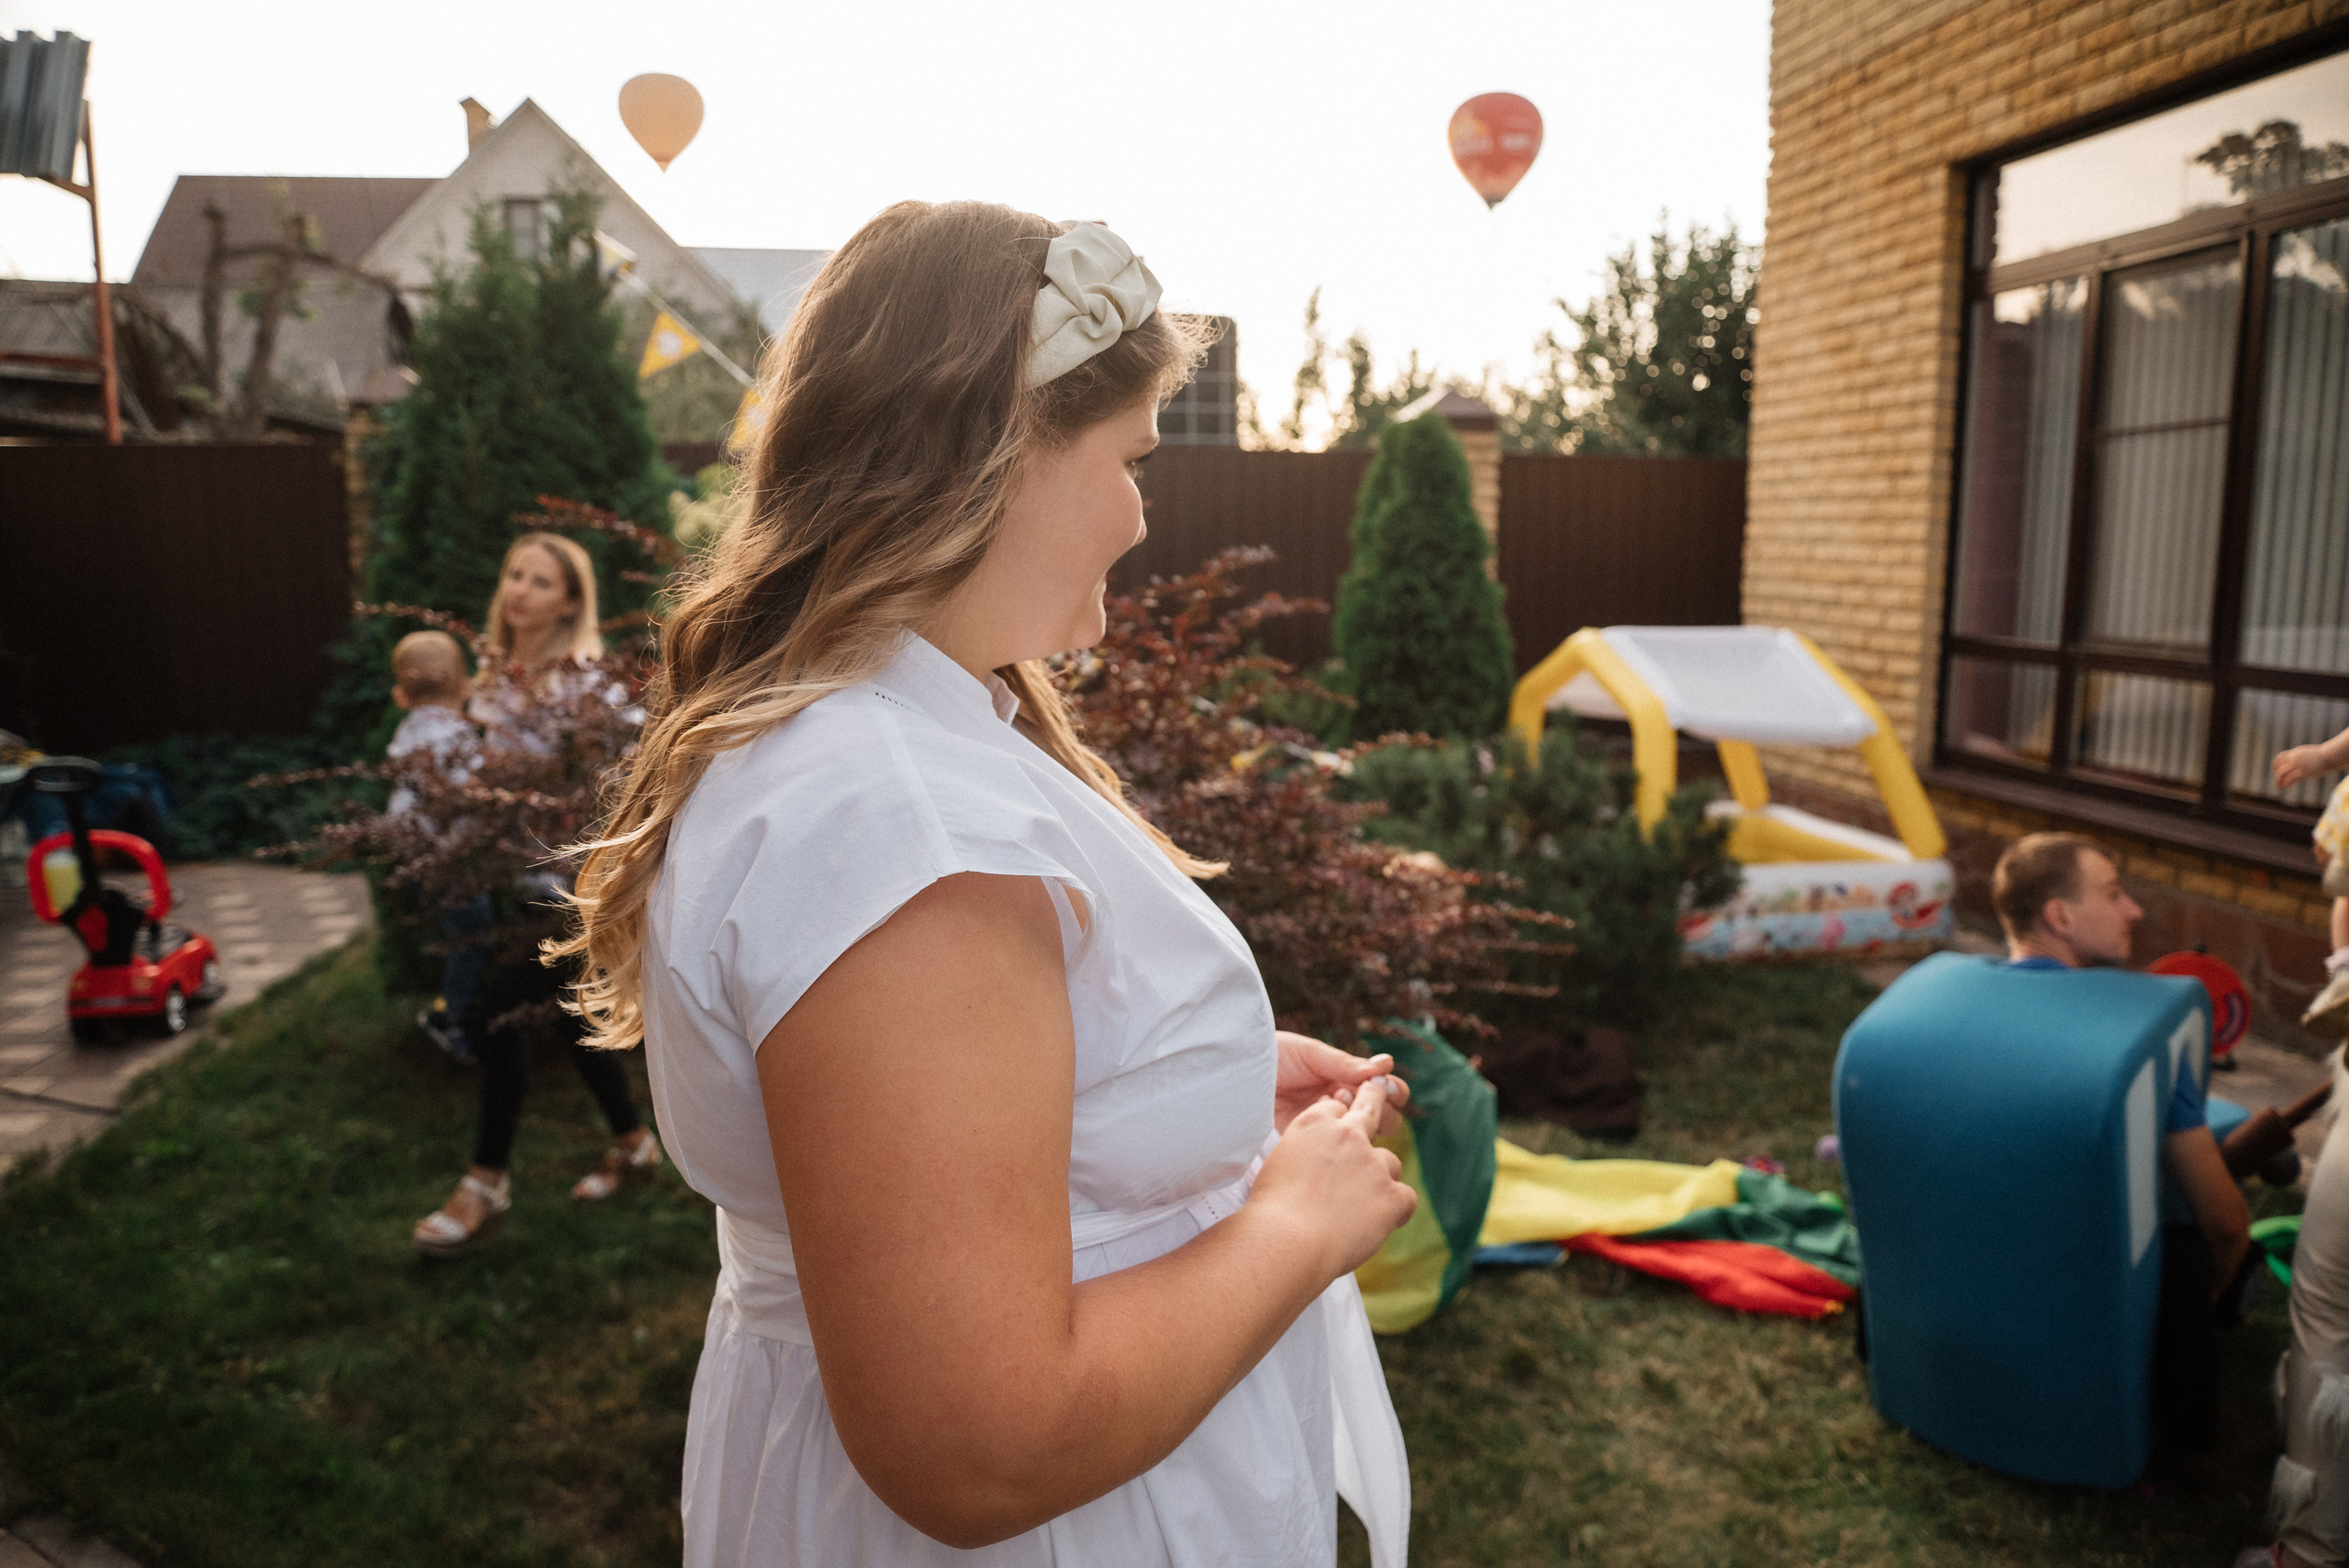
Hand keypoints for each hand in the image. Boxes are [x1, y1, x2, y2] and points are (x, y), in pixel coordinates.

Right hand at [1249, 1083, 1418, 1278]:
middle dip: (1375, 1101)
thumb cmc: (1272, 1211)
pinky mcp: (1392, 1195)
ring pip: (1390, 1163)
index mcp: (1314, 1124)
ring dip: (1380, 1180)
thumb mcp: (1277, 1163)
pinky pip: (1406, 1197)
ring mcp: (1373, 1164)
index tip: (1337, 1135)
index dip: (1338, 1123)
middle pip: (1371, 1109)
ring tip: (1357, 1209)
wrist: (1286, 1242)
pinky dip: (1396, 1211)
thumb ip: (1302, 1151)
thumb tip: (1311, 1162)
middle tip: (1379, 1092)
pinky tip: (1376, 1225)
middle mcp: (1348, 1135)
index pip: (1336, 1109)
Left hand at [1274, 1030, 1409, 1136]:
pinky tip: (1320, 1114)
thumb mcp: (1309, 1054)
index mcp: (1345, 1076)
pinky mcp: (1308, 1139)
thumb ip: (1345, 1064)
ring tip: (1335, 1101)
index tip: (1386, 1087)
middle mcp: (1341, 1100)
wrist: (1235, 1073)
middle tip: (1360, 1097)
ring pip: (1361, 1134)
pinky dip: (1334, 1134)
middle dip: (1381, 1109)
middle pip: (1382, 1115)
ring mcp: (1326, 1122)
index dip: (1392, 1090)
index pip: (1384, 1088)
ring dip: (1358, 1120)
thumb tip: (1386, 1065)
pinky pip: (1332, 1145)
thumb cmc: (1272, 1054)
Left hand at [2274, 744, 2331, 790]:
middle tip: (2278, 783)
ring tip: (2280, 787)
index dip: (2275, 763)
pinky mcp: (2302, 771)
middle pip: (2280, 766)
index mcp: (2295, 752)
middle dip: (2277, 775)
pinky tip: (2287, 786)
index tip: (2274, 769)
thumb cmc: (2322, 755)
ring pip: (2282, 773)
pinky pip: (2290, 778)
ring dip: (2279, 781)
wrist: (2329, 756)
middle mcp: (2294, 758)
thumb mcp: (2308, 754)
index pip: (2280, 757)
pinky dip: (2287, 783)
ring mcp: (2297, 764)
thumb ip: (2301, 758)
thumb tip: (2299, 764)